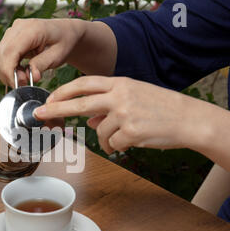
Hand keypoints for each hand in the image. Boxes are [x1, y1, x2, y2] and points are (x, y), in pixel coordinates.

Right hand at [0, 19, 85, 86]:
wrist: (65, 33)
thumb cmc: (64, 42)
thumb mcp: (58, 55)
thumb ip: (43, 64)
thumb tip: (31, 76)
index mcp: (31, 29)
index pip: (10, 51)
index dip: (9, 71)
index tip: (19, 85)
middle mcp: (17, 28)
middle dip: (7, 75)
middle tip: (24, 84)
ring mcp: (11, 32)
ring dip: (5, 73)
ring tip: (24, 77)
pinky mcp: (9, 39)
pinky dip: (6, 68)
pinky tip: (20, 71)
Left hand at [35, 76, 206, 154]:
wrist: (190, 119)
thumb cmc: (162, 108)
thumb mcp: (135, 97)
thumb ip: (110, 105)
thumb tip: (90, 120)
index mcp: (120, 83)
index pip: (85, 83)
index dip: (64, 91)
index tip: (50, 97)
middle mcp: (120, 95)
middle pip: (80, 103)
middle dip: (56, 108)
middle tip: (40, 114)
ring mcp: (125, 113)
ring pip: (100, 132)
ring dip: (107, 139)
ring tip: (124, 137)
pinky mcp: (131, 132)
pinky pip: (113, 144)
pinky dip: (117, 147)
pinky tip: (131, 142)